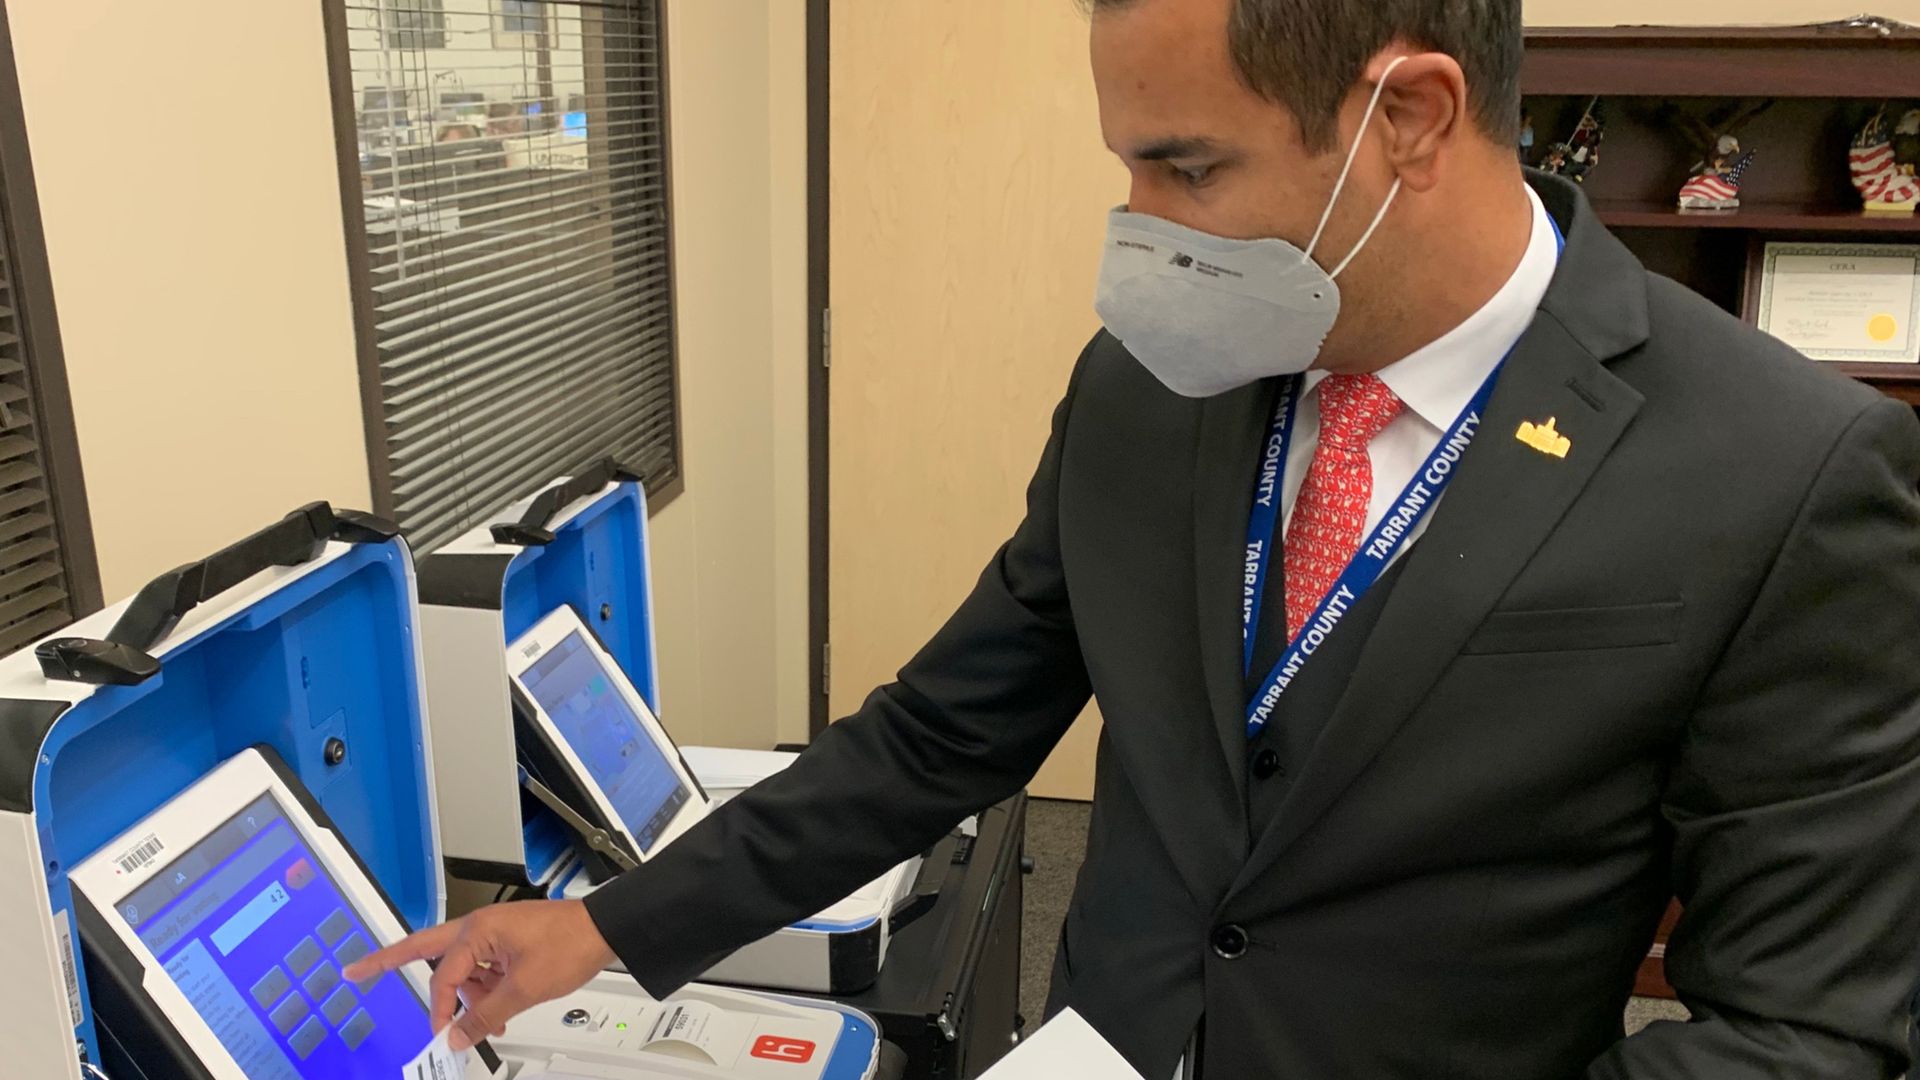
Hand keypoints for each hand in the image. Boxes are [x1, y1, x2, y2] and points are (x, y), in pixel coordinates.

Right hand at [342, 899, 614, 1050]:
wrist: (605, 931)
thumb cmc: (570, 944)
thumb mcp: (523, 989)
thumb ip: (485, 1015)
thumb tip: (455, 1036)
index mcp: (479, 930)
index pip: (443, 975)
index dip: (440, 1009)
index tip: (439, 1033)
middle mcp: (481, 926)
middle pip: (429, 952)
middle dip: (396, 964)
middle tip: (359, 970)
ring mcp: (494, 934)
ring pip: (462, 969)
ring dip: (467, 997)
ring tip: (486, 1023)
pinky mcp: (508, 943)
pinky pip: (483, 970)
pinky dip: (485, 993)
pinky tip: (496, 1016)